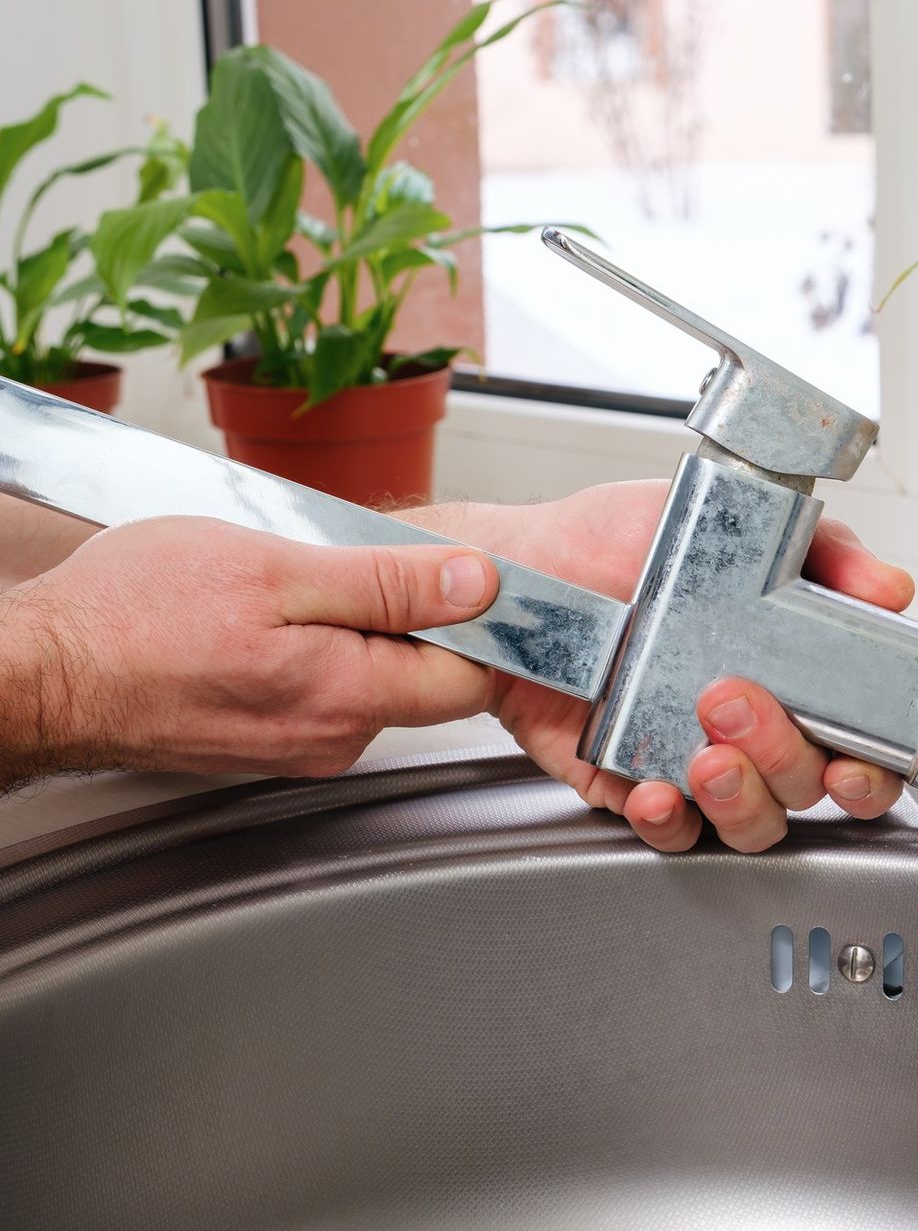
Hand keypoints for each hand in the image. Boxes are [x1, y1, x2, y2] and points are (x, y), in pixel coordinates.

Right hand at [0, 516, 500, 782]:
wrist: (40, 672)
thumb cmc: (132, 619)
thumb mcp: (277, 569)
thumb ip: (390, 581)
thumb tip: (477, 584)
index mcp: (351, 695)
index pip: (472, 676)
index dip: (474, 620)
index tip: (449, 576)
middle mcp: (335, 737)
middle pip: (426, 679)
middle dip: (406, 618)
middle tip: (339, 571)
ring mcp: (300, 746)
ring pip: (373, 682)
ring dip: (350, 630)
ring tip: (283, 595)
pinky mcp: (267, 741)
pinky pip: (323, 691)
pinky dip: (308, 650)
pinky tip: (258, 624)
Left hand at [420, 483, 916, 853]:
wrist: (521, 567)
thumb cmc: (620, 542)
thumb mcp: (735, 518)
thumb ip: (824, 552)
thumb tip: (889, 588)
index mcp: (792, 672)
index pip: (861, 743)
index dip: (872, 769)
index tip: (855, 761)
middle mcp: (753, 726)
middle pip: (807, 785)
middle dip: (784, 756)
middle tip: (735, 702)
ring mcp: (695, 759)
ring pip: (752, 821)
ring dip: (739, 798)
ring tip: (705, 756)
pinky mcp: (633, 783)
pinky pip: (668, 830)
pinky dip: (666, 818)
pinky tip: (654, 789)